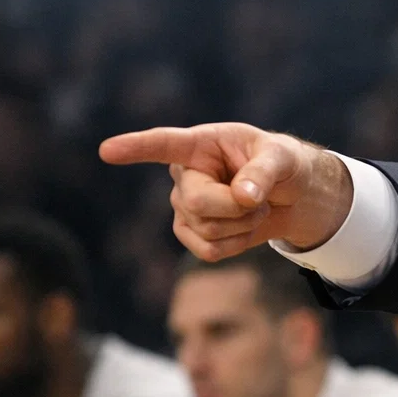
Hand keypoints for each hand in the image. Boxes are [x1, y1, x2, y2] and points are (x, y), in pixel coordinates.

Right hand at [99, 123, 352, 258]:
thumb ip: (264, 172)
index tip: (107, 150)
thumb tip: (243, 197)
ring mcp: (183, 206)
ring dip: (244, 225)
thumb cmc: (283, 165)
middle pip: (196, 203)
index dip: (136, 148)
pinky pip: (209, 252)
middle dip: (237, 208)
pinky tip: (244, 228)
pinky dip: (237, 245)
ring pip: (206, 231)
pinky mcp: (190, 233)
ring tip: (256, 208)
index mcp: (200, 144)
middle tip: (261, 198)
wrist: (290, 197)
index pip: (163, 144)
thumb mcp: (282, 158)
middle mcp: (183, 175)